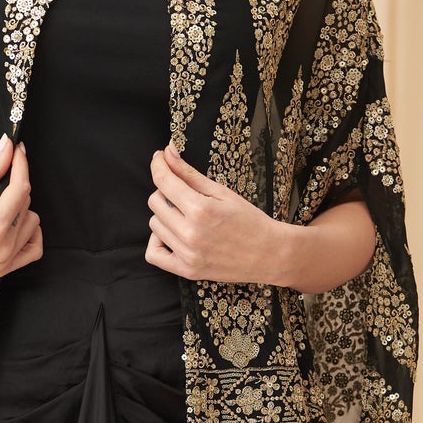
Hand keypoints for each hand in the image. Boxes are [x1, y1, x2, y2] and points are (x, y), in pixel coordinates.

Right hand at [0, 135, 42, 279]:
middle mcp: (3, 248)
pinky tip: (16, 224)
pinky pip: (33, 250)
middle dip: (15, 188)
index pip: (20, 189)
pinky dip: (30, 235)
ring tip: (0, 206)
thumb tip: (7, 150)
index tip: (17, 151)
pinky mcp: (3, 269)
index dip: (20, 165)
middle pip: (27, 205)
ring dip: (22, 211)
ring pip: (33, 225)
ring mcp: (4, 262)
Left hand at [146, 141, 288, 283]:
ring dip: (164, 215)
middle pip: (155, 202)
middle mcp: (190, 233)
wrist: (269, 254)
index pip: (164, 181)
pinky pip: (153, 254)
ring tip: (184, 215)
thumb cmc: (249, 220)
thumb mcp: (222, 192)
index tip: (159, 157)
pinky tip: (171, 234)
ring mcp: (187, 254)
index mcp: (201, 209)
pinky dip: (156, 241)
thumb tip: (167, 152)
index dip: (158, 165)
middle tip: (182, 191)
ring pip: (154, 225)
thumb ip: (190, 173)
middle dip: (165, 190)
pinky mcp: (186, 270)